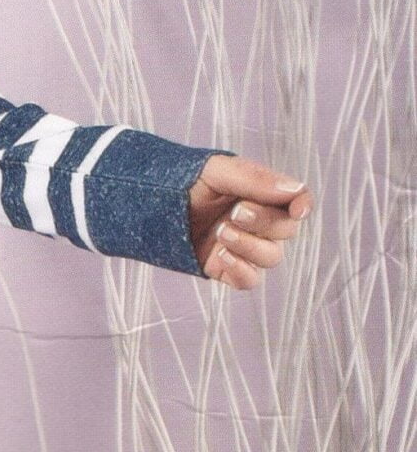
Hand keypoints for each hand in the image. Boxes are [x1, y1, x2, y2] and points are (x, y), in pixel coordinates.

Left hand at [187, 154, 313, 287]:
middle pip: (286, 230)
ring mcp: (244, 248)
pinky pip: (250, 280)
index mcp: (261, 194)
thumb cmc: (185, 182)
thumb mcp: (217, 171)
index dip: (303, 205)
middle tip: (235, 213)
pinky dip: (241, 270)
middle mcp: (259, 223)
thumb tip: (294, 191)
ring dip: (250, 246)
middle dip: (264, 222)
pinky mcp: (226, 269)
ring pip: (271, 257)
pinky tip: (220, 255)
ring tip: (221, 232)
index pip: (297, 201)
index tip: (298, 210)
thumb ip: (254, 178)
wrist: (148, 205)